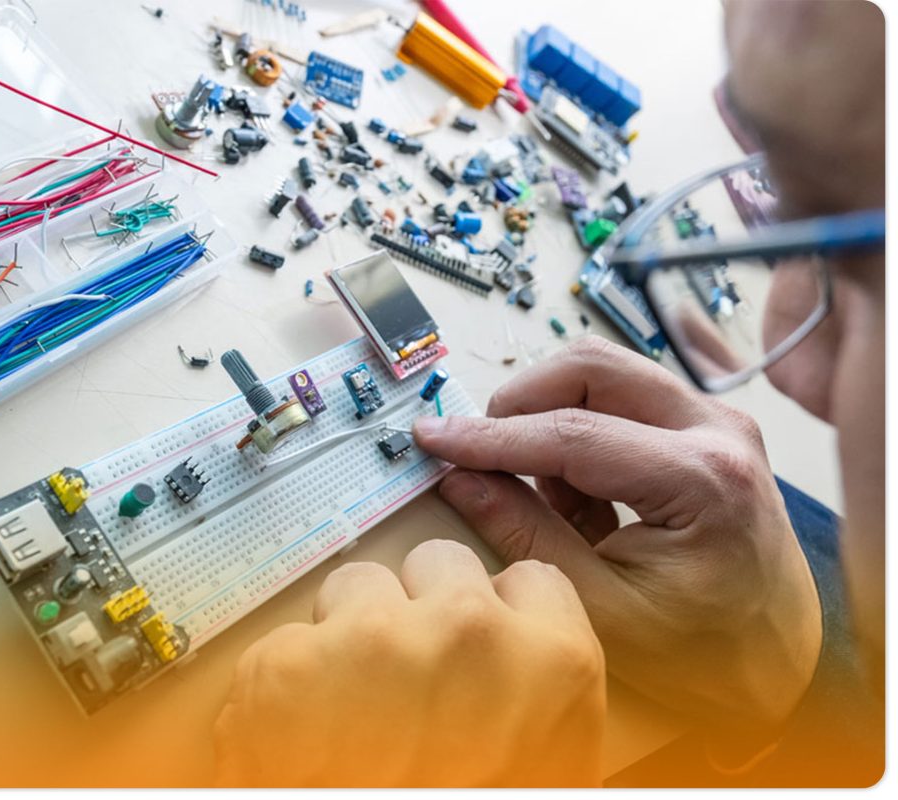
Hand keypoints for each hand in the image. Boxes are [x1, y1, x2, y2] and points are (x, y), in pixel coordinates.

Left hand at [213, 540, 604, 786]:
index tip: (475, 635)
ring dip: (350, 635)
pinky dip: (288, 681)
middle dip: (419, 610)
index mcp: (549, 664)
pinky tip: (303, 737)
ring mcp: (367, 642)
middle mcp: (463, 633)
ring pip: (355, 584)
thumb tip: (508, 650)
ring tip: (350, 712)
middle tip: (406, 679)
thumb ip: (531, 686)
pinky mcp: (282, 665)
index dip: (497, 612)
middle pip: (437, 563)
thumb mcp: (543, 762)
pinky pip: (289, 638)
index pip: (526, 580)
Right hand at [413, 337, 821, 748]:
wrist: (777, 660)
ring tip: (543, 496)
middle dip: (520, 402)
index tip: (432, 437)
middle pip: (592, 368)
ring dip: (550, 419)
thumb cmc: (702, 653)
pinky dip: (578, 434)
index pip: (571, 433)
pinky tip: (580, 501)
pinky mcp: (705, 428)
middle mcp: (718, 432)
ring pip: (604, 374)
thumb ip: (525, 536)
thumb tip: (459, 479)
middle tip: (478, 452)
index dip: (489, 435)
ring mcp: (716, 422)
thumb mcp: (600, 609)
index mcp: (702, 481)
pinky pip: (621, 399)